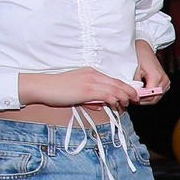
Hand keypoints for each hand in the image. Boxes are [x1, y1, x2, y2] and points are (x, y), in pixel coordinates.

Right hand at [20, 68, 138, 109]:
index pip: (112, 79)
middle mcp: (93, 75)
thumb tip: (100, 106)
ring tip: (128, 103)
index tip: (131, 94)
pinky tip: (117, 105)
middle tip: (136, 98)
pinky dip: (114, 100)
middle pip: (117, 82)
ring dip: (124, 96)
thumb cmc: (57, 90)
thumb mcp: (77, 92)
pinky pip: (107, 95)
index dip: (124, 87)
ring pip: (115, 88)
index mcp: (91, 73)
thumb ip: (90, 98)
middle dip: (129, 91)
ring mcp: (91, 82)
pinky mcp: (87, 90)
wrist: (43, 87)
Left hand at [132, 41, 167, 100]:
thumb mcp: (134, 69)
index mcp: (157, 76)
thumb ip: (134, 83)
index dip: (139, 98)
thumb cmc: (140, 54)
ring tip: (135, 95)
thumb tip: (133, 94)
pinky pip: (157, 93)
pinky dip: (149, 95)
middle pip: (153, 98)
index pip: (149, 95)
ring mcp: (166, 82)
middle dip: (142, 100)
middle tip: (131, 98)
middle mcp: (164, 80)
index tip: (130, 97)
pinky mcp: (165, 82)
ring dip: (145, 98)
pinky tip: (141, 92)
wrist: (145, 47)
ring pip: (155, 98)